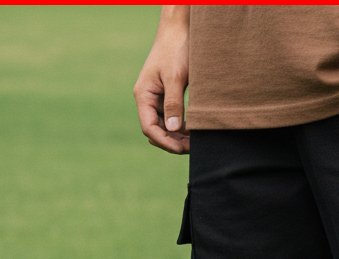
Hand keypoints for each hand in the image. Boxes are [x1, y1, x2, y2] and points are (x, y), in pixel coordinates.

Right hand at [133, 6, 190, 154]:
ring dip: (177, 137)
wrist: (180, 29)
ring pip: (164, 127)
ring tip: (195, 141)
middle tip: (192, 148)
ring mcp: (156, 98)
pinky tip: (193, 130)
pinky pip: (171, 118)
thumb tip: (174, 130)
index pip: (149, 128)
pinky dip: (181, 127)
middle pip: (156, 131)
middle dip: (172, 142)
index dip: (164, 142)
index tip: (182, 149)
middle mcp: (147, 99)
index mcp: (143, 95)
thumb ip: (174, 104)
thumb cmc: (176, 49)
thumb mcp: (175, 77)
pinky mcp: (167, 96)